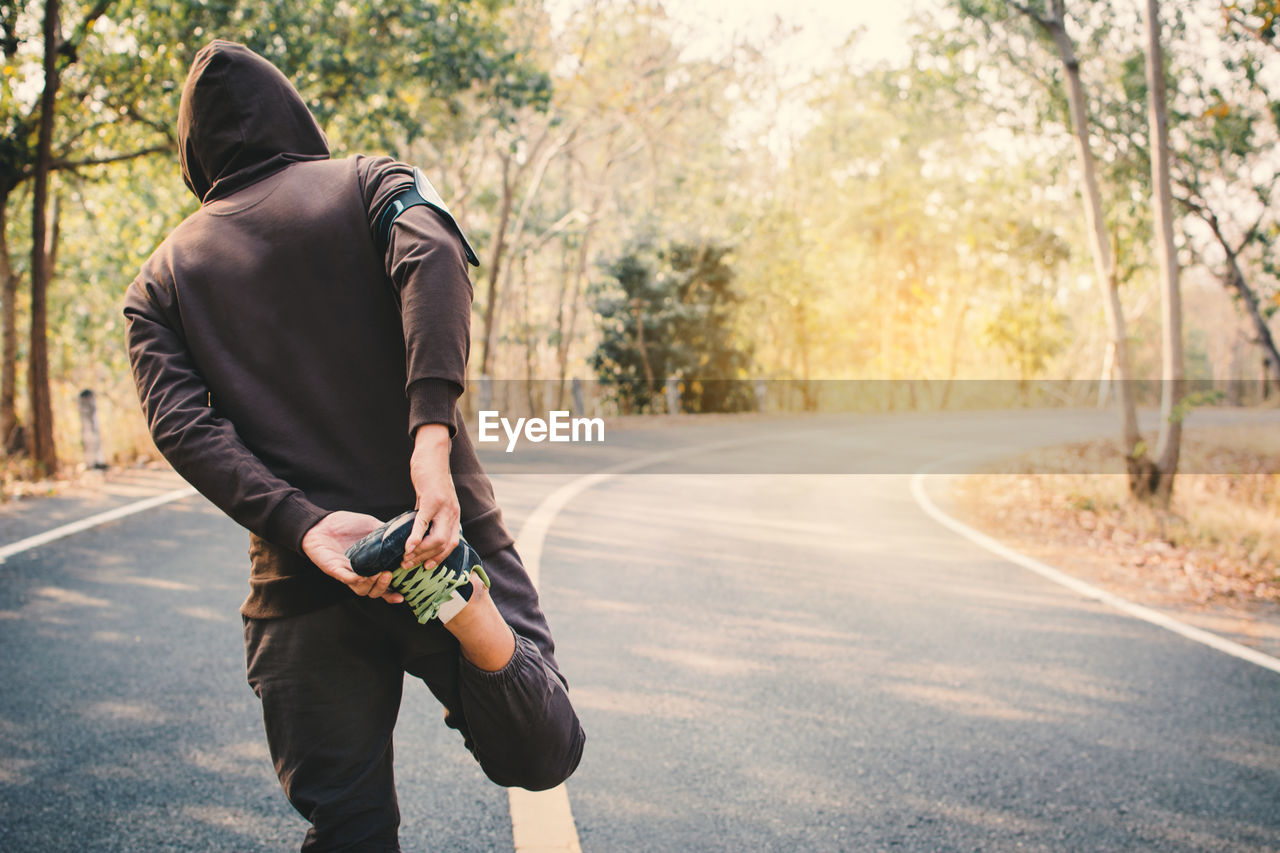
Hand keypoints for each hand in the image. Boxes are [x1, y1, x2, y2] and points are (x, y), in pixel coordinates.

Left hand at [302, 511, 403, 602]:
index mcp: (369, 566)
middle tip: (390, 575)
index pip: (381, 585)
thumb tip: (406, 534)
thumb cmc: (345, 525)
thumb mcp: (372, 526)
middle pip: (372, 592)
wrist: (322, 522)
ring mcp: (346, 572)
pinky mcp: (334, 569)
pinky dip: (356, 579)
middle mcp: (358, 573)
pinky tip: (363, 575)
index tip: (402, 595)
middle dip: (383, 588)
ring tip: (380, 574)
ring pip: (361, 589)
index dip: (391, 593)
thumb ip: (387, 533)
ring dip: (372, 585)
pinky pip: (346, 578)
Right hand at [403, 423, 460, 569]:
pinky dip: (415, 537)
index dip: (440, 558)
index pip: (452, 545)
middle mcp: (453, 514)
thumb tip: (417, 533)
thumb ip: (428, 518)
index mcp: (454, 516)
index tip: (427, 567)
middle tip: (409, 565)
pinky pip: (423, 522)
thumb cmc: (430, 480)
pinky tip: (407, 546)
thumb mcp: (433, 502)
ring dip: (420, 552)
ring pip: (436, 538)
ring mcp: (444, 507)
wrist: (432, 456)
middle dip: (427, 559)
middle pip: (445, 545)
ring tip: (405, 558)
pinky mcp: (431, 500)